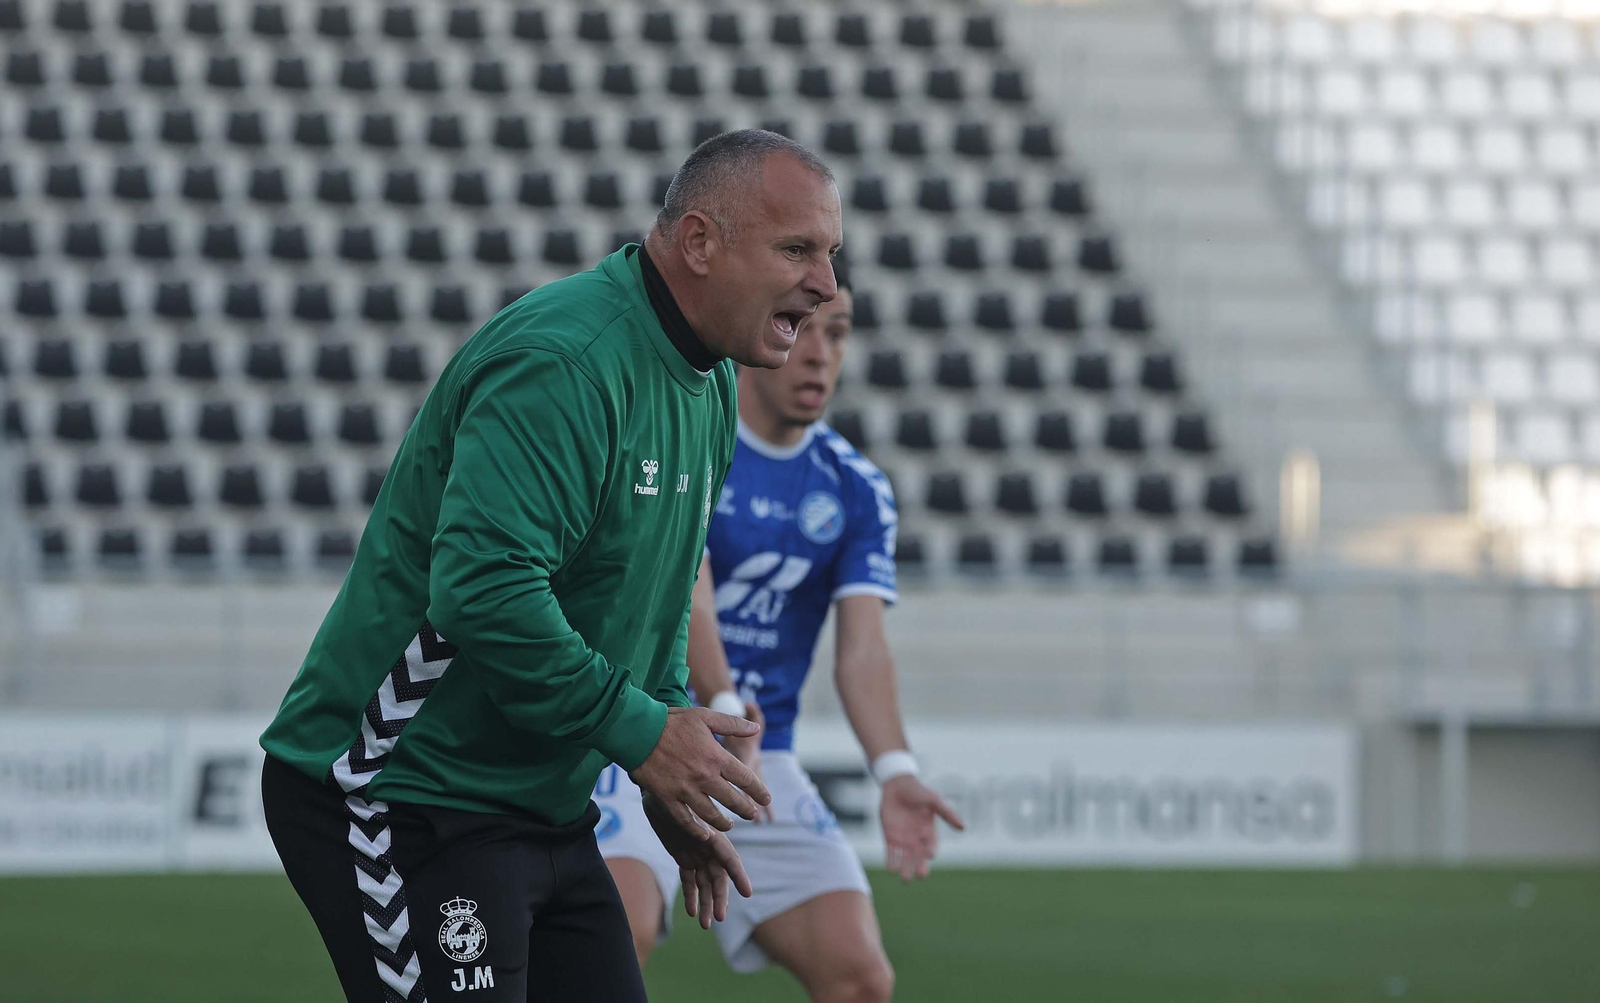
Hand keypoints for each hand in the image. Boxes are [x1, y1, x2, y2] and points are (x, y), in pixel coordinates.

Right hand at [630, 707, 770, 838]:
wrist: (638, 732)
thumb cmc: (672, 721)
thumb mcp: (705, 716)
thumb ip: (732, 724)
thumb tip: (756, 728)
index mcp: (716, 757)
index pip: (746, 779)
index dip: (759, 791)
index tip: (766, 798)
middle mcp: (704, 777)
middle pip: (732, 801)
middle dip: (746, 810)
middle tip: (752, 814)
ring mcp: (685, 790)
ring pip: (711, 815)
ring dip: (724, 823)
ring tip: (730, 826)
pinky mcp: (668, 798)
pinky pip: (685, 820)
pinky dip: (696, 830)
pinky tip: (705, 834)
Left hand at [642, 790, 751, 928]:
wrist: (659, 789)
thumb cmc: (674, 794)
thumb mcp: (684, 808)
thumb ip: (697, 824)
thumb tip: (710, 838)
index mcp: (713, 836)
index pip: (729, 859)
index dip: (738, 876)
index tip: (748, 892)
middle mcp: (709, 848)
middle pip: (718, 878)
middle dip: (720, 898)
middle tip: (719, 918)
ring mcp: (698, 854)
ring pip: (705, 884)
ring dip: (707, 903)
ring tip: (706, 925)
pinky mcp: (684, 858)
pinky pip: (690, 881)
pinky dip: (691, 896)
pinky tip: (692, 912)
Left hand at [879, 775, 964, 881]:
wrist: (897, 785)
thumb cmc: (918, 792)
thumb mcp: (934, 801)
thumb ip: (947, 814)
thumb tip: (964, 827)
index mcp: (929, 832)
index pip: (931, 846)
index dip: (930, 851)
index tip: (930, 855)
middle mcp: (917, 840)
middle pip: (919, 858)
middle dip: (920, 867)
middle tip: (920, 875)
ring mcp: (904, 841)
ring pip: (905, 860)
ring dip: (905, 868)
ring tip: (905, 878)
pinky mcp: (891, 839)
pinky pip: (891, 854)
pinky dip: (891, 861)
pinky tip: (891, 869)